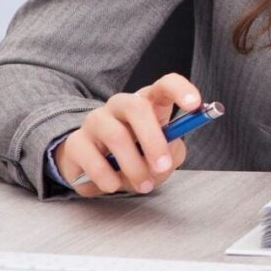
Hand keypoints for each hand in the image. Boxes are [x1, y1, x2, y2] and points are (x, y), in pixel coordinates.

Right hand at [55, 73, 201, 196]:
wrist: (95, 170)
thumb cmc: (138, 156)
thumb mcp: (163, 155)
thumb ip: (171, 153)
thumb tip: (167, 154)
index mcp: (148, 102)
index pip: (165, 85)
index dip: (180, 90)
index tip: (194, 105)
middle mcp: (120, 105)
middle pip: (136, 107)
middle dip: (153, 140)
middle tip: (162, 167)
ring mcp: (96, 121)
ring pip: (115, 135)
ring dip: (133, 166)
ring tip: (143, 185)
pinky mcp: (76, 142)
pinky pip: (92, 158)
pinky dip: (107, 177)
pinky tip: (113, 185)